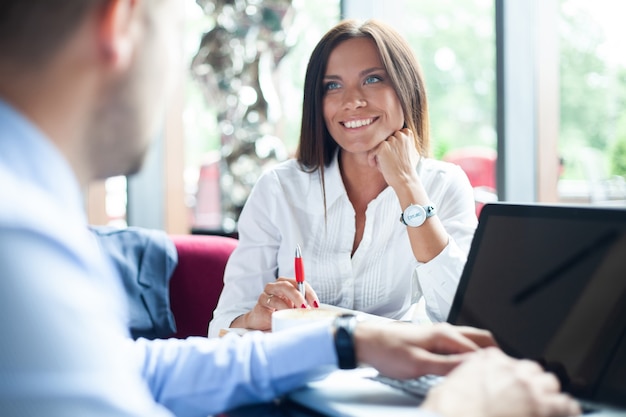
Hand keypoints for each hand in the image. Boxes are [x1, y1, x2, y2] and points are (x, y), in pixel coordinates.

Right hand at [232, 278, 319, 330]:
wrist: (260, 321)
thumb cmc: (279, 310)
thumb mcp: (293, 305)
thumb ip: (302, 303)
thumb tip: (314, 310)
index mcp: (284, 283)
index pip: (298, 282)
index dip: (308, 292)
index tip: (315, 304)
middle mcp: (273, 287)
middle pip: (286, 286)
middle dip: (297, 296)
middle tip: (304, 307)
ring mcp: (264, 297)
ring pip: (276, 300)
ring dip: (287, 309)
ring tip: (293, 316)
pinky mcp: (259, 309)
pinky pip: (269, 313)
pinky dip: (278, 317)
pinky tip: (281, 321)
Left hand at [353, 322, 496, 378]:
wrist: (366, 341)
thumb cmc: (388, 350)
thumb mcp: (419, 364)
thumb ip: (447, 365)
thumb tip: (472, 366)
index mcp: (444, 334)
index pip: (479, 348)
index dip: (494, 361)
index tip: (505, 373)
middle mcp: (443, 330)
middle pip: (479, 338)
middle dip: (494, 351)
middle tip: (504, 369)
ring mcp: (437, 333)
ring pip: (469, 340)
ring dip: (481, 352)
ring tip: (489, 369)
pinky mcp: (431, 339)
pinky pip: (458, 344)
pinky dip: (468, 353)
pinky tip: (466, 365)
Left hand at [367, 128, 419, 189]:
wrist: (405, 179)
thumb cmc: (407, 168)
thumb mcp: (410, 151)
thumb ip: (403, 142)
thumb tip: (391, 139)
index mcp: (408, 134)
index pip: (393, 133)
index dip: (390, 144)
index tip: (390, 154)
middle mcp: (400, 135)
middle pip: (385, 138)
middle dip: (384, 148)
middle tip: (385, 160)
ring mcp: (392, 140)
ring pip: (378, 144)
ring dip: (377, 153)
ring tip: (381, 163)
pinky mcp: (383, 147)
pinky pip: (372, 150)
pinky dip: (371, 158)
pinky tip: (374, 165)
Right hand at [422, 347, 581, 416]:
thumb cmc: (449, 416)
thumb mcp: (442, 392)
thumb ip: (459, 382)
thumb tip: (461, 386)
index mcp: (485, 363)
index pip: (506, 361)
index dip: (508, 376)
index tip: (507, 387)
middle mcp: (510, 372)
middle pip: (532, 371)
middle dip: (530, 385)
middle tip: (525, 402)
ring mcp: (530, 390)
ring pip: (551, 385)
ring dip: (548, 397)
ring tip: (543, 411)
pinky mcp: (546, 410)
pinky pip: (568, 405)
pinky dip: (565, 412)